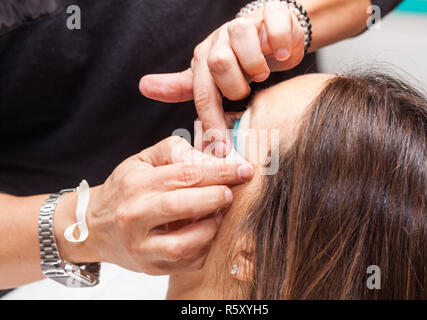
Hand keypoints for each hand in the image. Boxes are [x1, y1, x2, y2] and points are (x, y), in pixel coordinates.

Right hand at [56, 136, 253, 274]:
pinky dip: (205, 247)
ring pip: (186, 243)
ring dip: (212, 227)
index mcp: (136, 184)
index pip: (185, 174)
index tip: (243, 170)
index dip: (221, 171)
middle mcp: (135, 216)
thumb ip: (175, 151)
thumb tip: (212, 155)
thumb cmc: (124, 189)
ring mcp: (142, 246)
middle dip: (217, 197)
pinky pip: (188, 262)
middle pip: (184, 206)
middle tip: (230, 192)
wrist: (94, 227)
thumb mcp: (142, 160)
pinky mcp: (151, 267)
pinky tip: (206, 232)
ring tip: (217, 214)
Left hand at [139, 1, 304, 155]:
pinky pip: (274, 25)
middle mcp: (221, 38)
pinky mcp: (272, 12)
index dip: (211, 121)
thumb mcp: (211, 76)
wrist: (272, 33)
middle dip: (236, 85)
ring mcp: (246, 23)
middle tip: (248, 88)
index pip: (202, 92)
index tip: (222, 148)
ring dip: (257, 65)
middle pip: (219, 63)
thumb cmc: (241, 60)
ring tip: (262, 74)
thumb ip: (183, 86)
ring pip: (242, 38)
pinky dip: (280, 43)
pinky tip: (281, 54)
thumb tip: (144, 87)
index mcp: (205, 57)